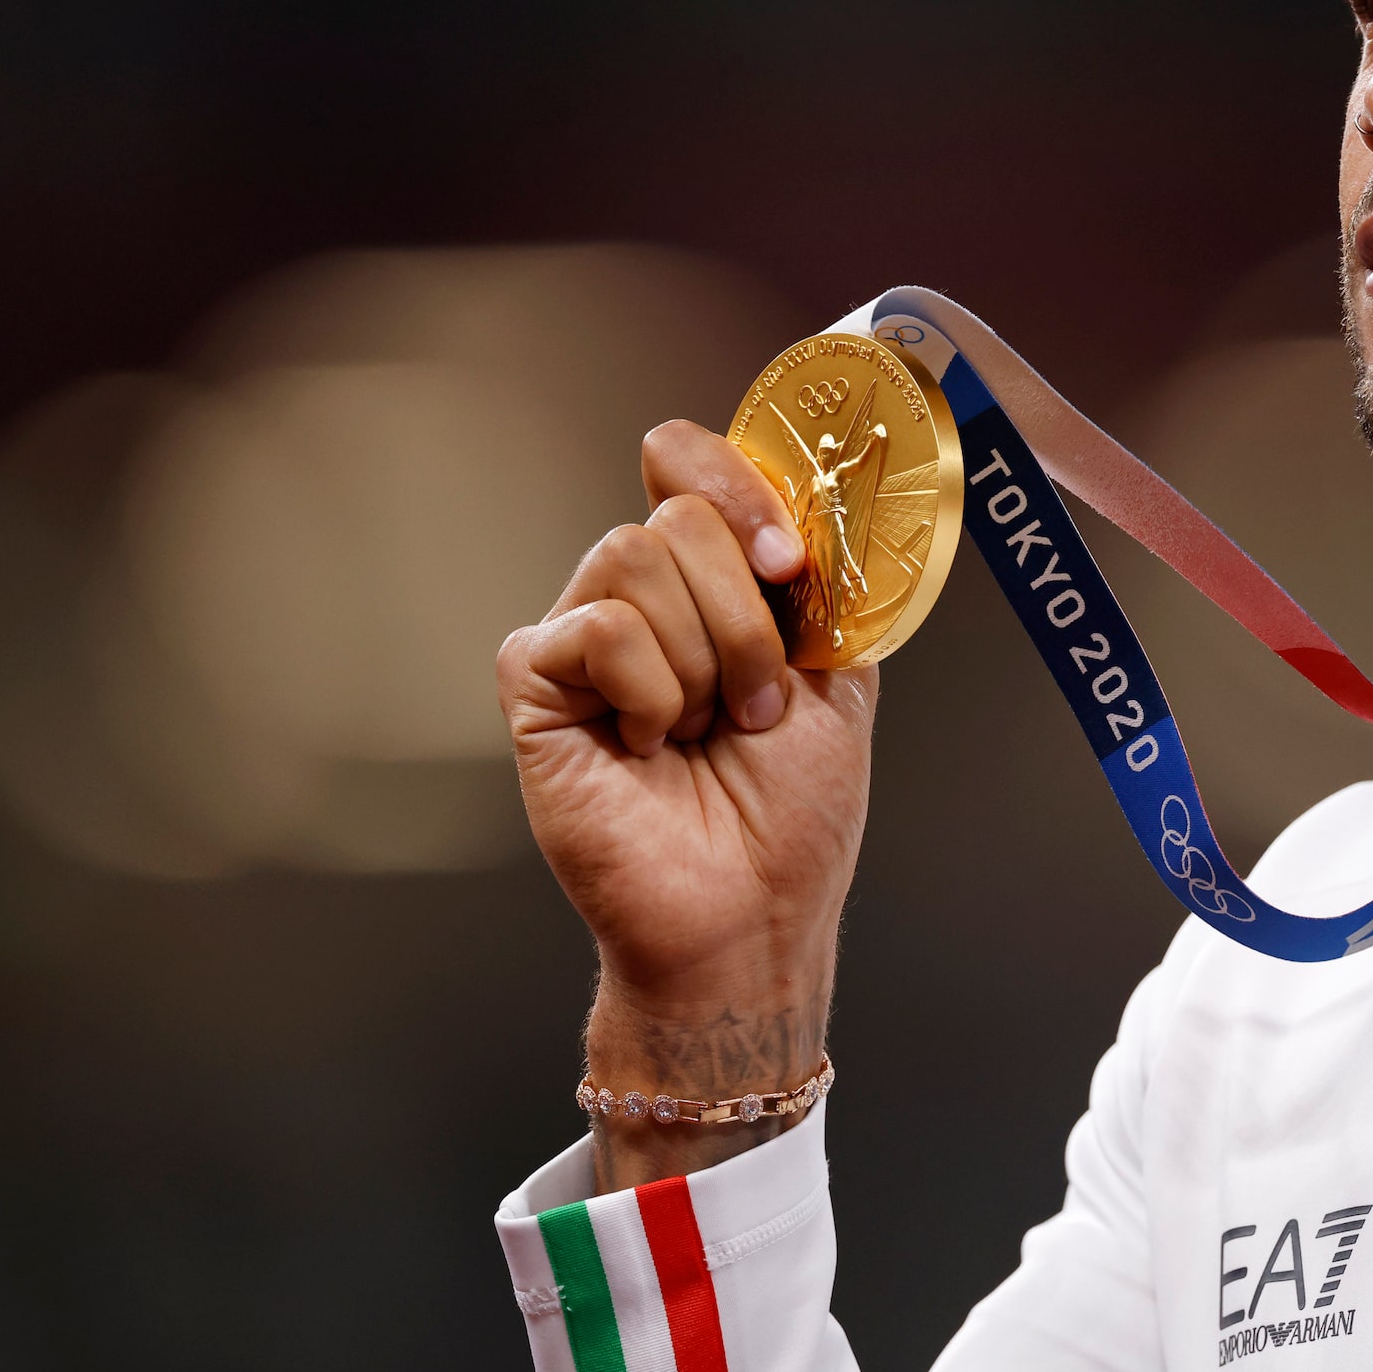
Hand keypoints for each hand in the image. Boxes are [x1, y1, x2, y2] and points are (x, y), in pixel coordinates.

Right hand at [498, 420, 873, 1184]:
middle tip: (753, 706)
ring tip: (703, 731)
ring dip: (704, 661)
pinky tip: (648, 746)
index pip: (686, 460)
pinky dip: (648, 690)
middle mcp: (641, 597)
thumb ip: (816, 580)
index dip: (740, 487)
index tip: (789, 565)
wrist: (749, 911)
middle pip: (679, 515)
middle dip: (746, 619)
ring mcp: (583, 636)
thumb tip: (799, 508)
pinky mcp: (534, 682)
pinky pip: (597, 628)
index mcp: (710, 582)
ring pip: (634, 555)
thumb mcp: (838, 674)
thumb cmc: (791, 814)